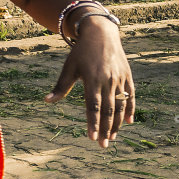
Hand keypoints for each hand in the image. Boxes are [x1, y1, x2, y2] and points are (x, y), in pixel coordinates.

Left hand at [45, 18, 135, 146]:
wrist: (101, 33)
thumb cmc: (81, 51)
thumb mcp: (69, 67)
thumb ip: (61, 86)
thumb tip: (47, 101)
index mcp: (92, 79)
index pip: (93, 106)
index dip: (93, 123)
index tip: (92, 138)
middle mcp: (108, 81)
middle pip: (108, 110)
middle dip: (106, 129)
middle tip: (104, 145)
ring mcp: (119, 79)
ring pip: (121, 105)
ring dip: (117, 123)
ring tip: (113, 137)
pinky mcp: (127, 76)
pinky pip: (131, 96)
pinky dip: (130, 109)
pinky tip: (128, 122)